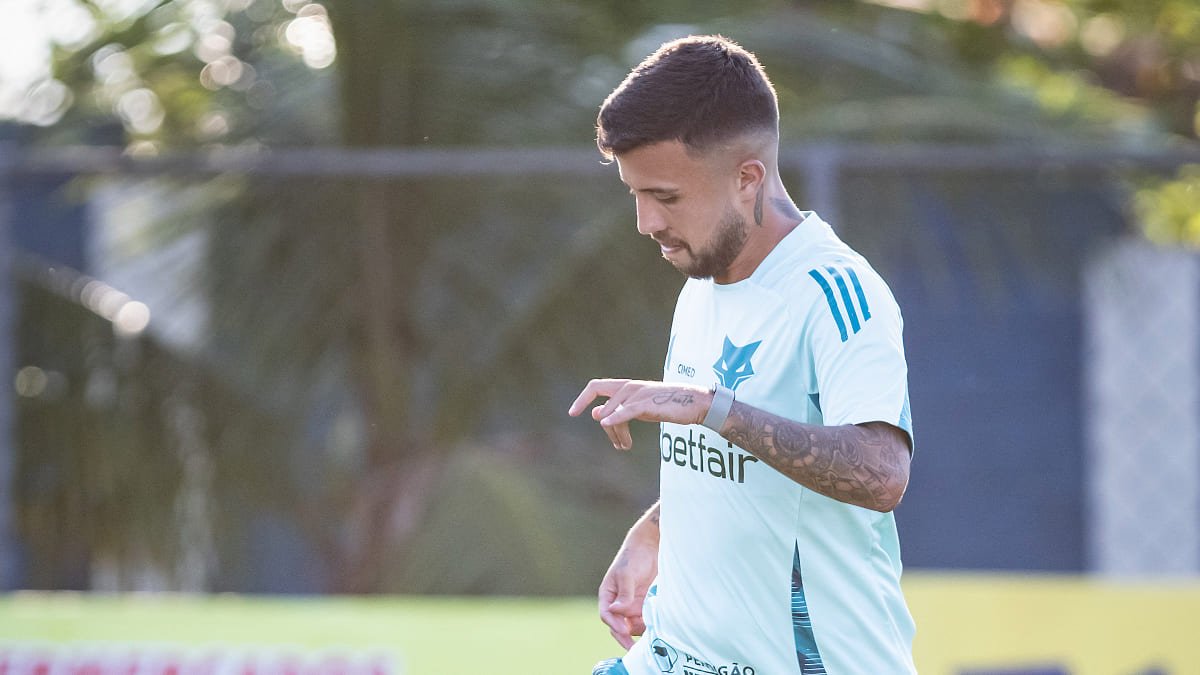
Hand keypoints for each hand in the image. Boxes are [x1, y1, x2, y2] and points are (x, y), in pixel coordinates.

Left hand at [568, 379, 710, 449]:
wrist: (694, 404)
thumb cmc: (666, 405)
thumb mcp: (638, 408)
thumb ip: (617, 410)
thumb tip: (596, 414)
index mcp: (626, 386)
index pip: (596, 386)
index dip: (582, 398)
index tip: (571, 413)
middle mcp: (629, 386)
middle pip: (599, 397)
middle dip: (589, 410)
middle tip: (598, 431)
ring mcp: (638, 394)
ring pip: (612, 412)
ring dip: (615, 433)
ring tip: (624, 446)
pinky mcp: (647, 404)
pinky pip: (626, 411)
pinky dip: (615, 417)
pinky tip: (606, 424)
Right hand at [599, 520, 658, 648]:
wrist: (652, 547)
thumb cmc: (634, 557)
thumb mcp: (627, 573)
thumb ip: (623, 593)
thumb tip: (616, 610)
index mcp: (608, 595)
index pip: (607, 614)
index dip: (613, 624)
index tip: (623, 631)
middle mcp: (619, 604)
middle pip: (618, 626)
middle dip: (624, 637)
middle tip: (633, 649)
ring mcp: (632, 606)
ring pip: (633, 627)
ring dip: (639, 633)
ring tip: (648, 639)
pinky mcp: (646, 606)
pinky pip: (646, 622)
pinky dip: (649, 627)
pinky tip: (656, 631)